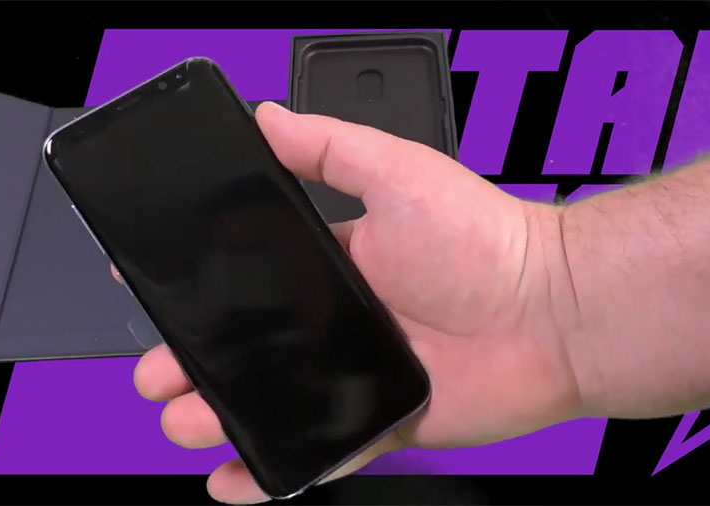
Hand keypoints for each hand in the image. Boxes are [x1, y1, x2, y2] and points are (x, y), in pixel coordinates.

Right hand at [121, 102, 585, 503]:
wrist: (553, 315)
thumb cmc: (485, 241)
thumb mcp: (396, 172)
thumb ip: (327, 148)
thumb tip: (266, 116)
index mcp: (338, 262)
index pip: (252, 277)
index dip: (202, 288)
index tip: (156, 290)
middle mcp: (343, 318)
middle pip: (251, 345)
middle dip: (196, 360)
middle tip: (159, 372)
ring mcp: (360, 372)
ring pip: (273, 400)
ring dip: (221, 415)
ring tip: (182, 420)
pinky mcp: (382, 421)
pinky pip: (320, 451)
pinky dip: (274, 471)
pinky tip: (235, 479)